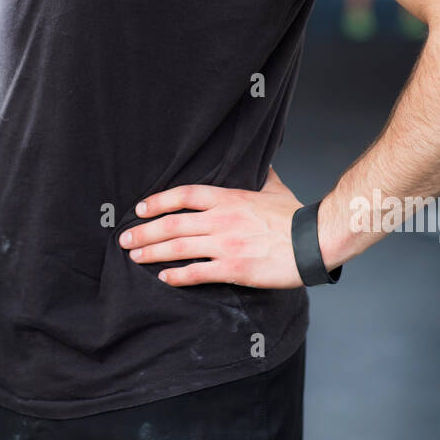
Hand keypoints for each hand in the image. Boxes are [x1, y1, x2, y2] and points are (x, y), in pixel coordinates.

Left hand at [120, 167, 304, 289]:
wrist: (314, 241)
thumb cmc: (296, 216)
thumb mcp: (274, 188)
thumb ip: (260, 175)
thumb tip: (259, 160)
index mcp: (229, 199)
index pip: (183, 195)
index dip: (158, 201)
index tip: (139, 209)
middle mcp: (221, 220)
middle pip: (172, 224)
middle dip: (144, 231)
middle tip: (125, 239)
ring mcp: (225, 245)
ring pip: (178, 248)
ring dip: (152, 252)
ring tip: (134, 257)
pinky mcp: (233, 269)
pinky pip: (197, 273)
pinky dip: (177, 276)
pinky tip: (163, 278)